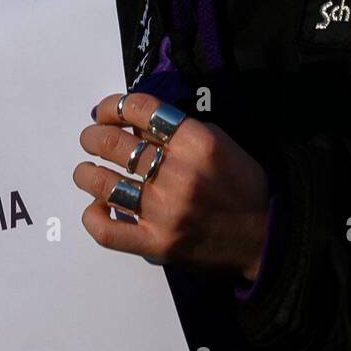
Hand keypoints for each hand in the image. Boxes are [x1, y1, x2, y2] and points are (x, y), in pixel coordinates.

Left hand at [75, 91, 269, 280]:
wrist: (264, 235)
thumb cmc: (242, 184)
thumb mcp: (219, 141)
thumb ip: (178, 130)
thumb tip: (134, 124)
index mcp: (195, 142)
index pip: (139, 109)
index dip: (112, 106)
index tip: (104, 112)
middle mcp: (177, 173)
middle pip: (114, 144)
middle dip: (93, 136)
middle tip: (91, 139)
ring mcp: (164, 211)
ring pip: (103, 183)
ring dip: (86, 173)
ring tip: (86, 171)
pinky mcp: (156, 244)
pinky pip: (108, 231)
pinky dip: (93, 217)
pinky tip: (95, 207)